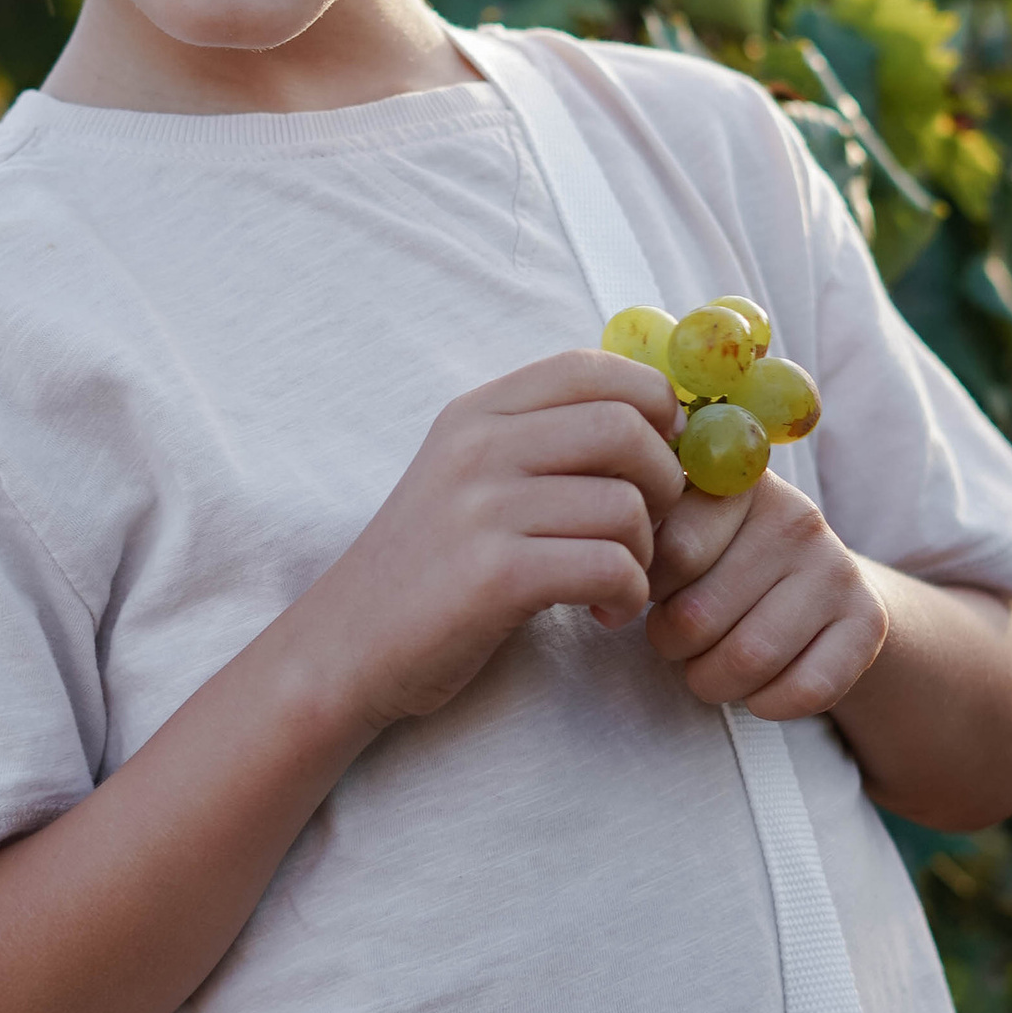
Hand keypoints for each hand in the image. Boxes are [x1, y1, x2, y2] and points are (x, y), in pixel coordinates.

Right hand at [300, 352, 687, 732]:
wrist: (346, 646)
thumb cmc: (430, 567)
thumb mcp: (471, 477)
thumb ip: (545, 440)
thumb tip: (663, 422)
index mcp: (477, 412)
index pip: (591, 366)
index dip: (652, 403)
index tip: (659, 456)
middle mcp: (477, 446)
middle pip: (626, 428)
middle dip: (665, 484)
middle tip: (647, 530)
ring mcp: (481, 508)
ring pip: (627, 505)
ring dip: (646, 554)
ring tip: (616, 581)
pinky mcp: (494, 575)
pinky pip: (610, 566)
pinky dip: (628, 596)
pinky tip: (602, 611)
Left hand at [645, 468, 889, 719]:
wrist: (819, 586)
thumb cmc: (723, 560)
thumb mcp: (684, 528)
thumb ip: (644, 537)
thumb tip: (603, 594)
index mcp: (738, 484)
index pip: (671, 553)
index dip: (646, 590)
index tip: (651, 591)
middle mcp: (796, 517)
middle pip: (700, 616)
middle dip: (671, 645)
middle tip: (676, 640)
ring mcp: (837, 569)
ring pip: (749, 658)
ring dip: (711, 681)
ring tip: (707, 666)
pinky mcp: (869, 621)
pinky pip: (806, 690)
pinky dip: (767, 705)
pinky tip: (757, 690)